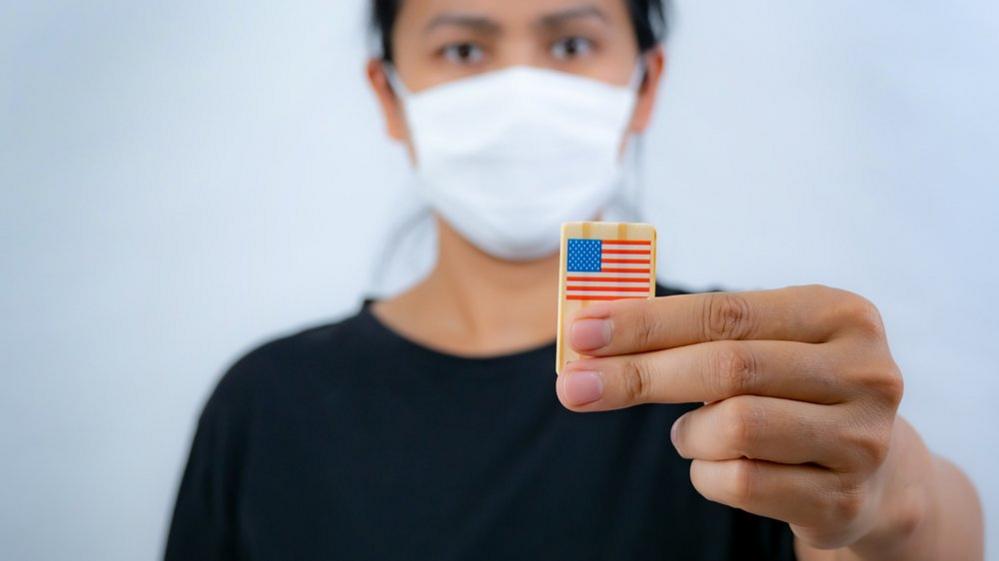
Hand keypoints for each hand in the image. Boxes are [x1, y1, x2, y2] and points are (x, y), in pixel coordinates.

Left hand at [555, 286, 905, 549]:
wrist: (873, 470)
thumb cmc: (791, 390)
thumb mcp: (762, 344)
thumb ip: (690, 334)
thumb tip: (588, 341)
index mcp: (838, 314)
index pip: (724, 312)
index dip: (645, 322)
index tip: (580, 333)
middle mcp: (863, 372)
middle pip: (728, 367)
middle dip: (639, 375)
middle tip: (574, 386)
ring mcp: (861, 439)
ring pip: (735, 428)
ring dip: (688, 434)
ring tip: (690, 433)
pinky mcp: (844, 499)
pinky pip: (741, 484)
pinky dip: (707, 474)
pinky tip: (715, 464)